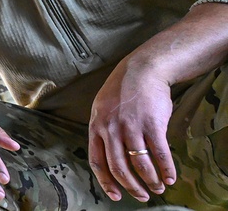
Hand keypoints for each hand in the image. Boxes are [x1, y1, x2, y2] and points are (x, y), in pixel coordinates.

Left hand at [88, 61, 176, 202]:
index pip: (97, 161)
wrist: (142, 69)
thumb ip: (102, 129)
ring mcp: (131, 126)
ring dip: (150, 180)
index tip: (116, 195)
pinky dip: (166, 169)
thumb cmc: (123, 89)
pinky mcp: (151, 124)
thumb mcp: (102, 107)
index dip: (106, 182)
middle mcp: (111, 128)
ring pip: (139, 163)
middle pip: (119, 167)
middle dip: (131, 187)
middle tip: (141, 196)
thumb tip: (107, 153)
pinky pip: (159, 153)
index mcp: (96, 126)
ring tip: (157, 187)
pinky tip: (170, 177)